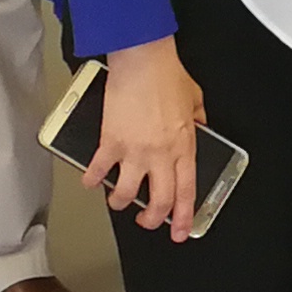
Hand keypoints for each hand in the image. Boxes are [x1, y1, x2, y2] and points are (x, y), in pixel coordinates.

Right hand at [91, 35, 203, 240]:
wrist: (142, 60)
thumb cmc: (167, 74)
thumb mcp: (195, 99)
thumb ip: (198, 120)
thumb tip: (200, 128)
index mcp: (183, 146)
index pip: (186, 192)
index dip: (183, 217)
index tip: (180, 232)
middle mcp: (159, 154)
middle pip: (158, 201)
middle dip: (151, 219)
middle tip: (147, 221)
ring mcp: (133, 151)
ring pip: (125, 193)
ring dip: (119, 202)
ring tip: (117, 200)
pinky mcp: (110, 142)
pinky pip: (98, 170)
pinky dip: (92, 179)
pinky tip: (91, 181)